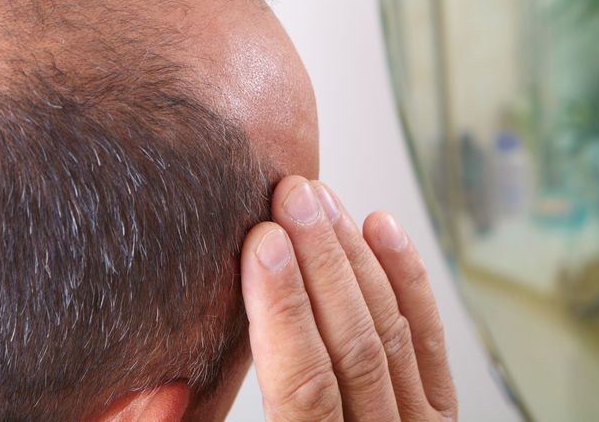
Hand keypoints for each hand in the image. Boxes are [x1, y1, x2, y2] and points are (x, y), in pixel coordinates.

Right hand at [242, 177, 457, 420]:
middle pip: (353, 344)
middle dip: (320, 262)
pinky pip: (428, 337)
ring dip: (351, 257)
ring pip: (389, 330)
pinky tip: (381, 228)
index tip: (263, 243)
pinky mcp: (440, 409)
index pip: (302, 385)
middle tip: (292, 199)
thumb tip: (158, 379)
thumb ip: (229, 413)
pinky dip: (407, 278)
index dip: (283, 309)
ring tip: (320, 200)